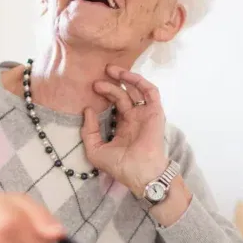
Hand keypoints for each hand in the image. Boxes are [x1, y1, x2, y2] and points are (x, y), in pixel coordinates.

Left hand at [80, 65, 168, 194]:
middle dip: (110, 85)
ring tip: (110, 70)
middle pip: (122, 95)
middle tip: (96, 81)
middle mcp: (135, 118)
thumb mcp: (95, 150)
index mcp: (123, 126)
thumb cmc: (120, 166)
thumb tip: (87, 109)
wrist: (140, 173)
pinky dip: (140, 82)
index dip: (104, 95)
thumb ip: (88, 131)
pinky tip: (126, 76)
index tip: (91, 90)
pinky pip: (150, 92)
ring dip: (125, 78)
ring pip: (136, 89)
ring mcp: (145, 114)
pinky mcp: (155, 112)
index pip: (114, 105)